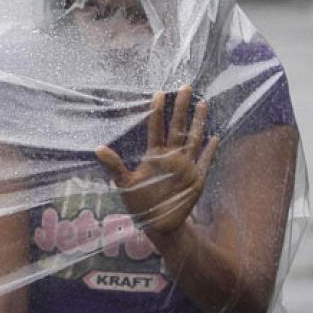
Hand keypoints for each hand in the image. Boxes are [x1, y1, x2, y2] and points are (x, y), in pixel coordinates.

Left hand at [95, 86, 218, 236]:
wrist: (157, 225)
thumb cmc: (139, 202)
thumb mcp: (124, 183)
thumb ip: (114, 166)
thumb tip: (97, 148)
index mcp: (154, 155)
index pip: (156, 128)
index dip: (157, 112)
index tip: (158, 94)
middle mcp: (171, 157)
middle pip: (178, 127)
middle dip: (181, 108)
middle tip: (185, 87)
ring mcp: (185, 166)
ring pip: (193, 139)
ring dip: (198, 122)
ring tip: (203, 103)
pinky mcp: (196, 179)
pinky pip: (205, 162)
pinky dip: (210, 151)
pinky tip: (215, 137)